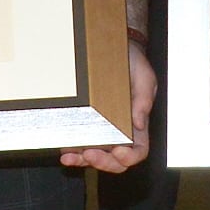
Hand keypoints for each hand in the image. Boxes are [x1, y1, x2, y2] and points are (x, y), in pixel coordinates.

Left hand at [63, 39, 156, 172]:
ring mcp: (102, 129)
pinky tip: (64, 149)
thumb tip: (138, 124)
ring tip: (70, 157)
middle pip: (115, 160)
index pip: (138, 151)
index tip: (119, 152)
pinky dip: (71, 149)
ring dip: (82, 160)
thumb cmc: (134, 64)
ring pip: (94, 155)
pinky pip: (78, 142)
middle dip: (103, 162)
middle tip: (91, 154)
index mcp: (138, 124)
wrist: (117, 47)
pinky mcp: (86, 123)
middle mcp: (120, 131)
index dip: (130, 157)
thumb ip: (144, 101)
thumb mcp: (145, 79)